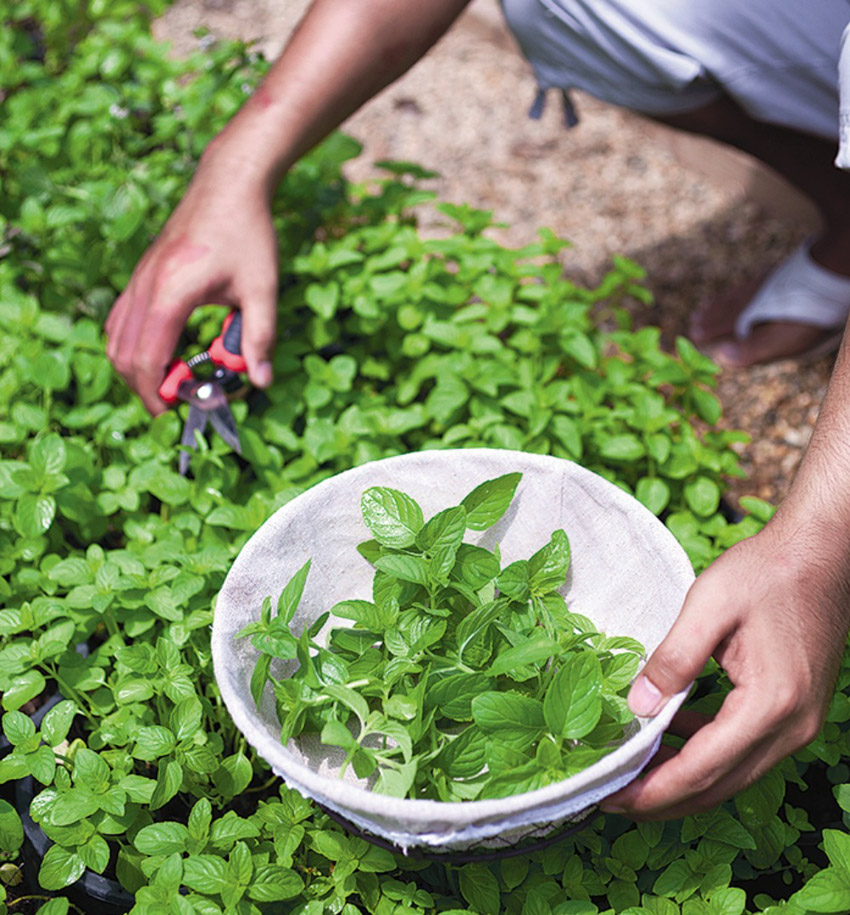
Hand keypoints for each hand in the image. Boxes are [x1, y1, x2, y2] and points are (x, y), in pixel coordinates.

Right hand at [105, 149, 278, 413]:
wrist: (229, 184)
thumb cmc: (248, 233)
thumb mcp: (262, 290)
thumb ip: (260, 338)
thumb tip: (262, 381)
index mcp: (170, 294)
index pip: (147, 360)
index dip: (156, 396)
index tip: (174, 415)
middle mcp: (145, 287)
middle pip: (122, 354)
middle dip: (144, 387)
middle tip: (177, 402)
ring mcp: (138, 279)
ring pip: (116, 338)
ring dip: (137, 367)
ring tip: (174, 379)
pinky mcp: (142, 274)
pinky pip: (122, 319)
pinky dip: (134, 344)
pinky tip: (167, 349)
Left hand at [601, 519, 849, 819]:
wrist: (822, 554)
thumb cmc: (766, 572)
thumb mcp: (709, 603)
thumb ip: (673, 658)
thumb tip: (638, 707)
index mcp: (770, 704)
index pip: (702, 770)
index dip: (652, 790)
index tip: (608, 797)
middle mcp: (791, 727)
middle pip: (717, 786)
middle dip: (661, 798)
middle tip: (610, 796)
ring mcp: (797, 724)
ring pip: (731, 774)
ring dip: (681, 779)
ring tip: (631, 772)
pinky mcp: (793, 711)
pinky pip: (742, 749)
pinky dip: (703, 754)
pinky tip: (670, 736)